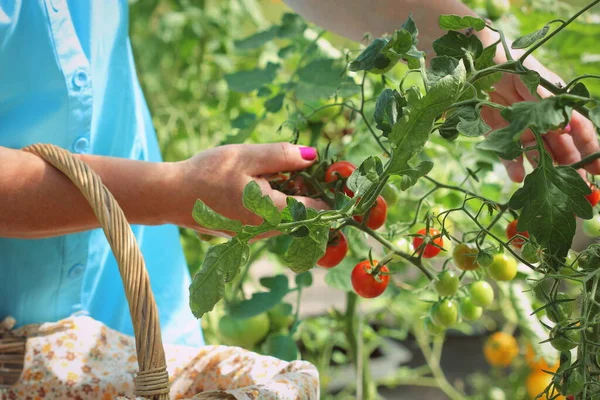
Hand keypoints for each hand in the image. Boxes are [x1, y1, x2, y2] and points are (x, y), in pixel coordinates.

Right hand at [171, 142, 328, 234]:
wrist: (172, 196)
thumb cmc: (207, 174)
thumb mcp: (247, 156)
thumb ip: (283, 156)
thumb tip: (314, 157)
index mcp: (273, 212)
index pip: (318, 209)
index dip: (330, 191)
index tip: (333, 173)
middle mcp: (269, 229)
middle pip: (307, 215)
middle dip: (313, 192)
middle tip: (308, 166)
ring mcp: (258, 233)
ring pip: (291, 217)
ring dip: (295, 196)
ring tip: (286, 172)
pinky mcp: (248, 232)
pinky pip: (275, 218)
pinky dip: (280, 201)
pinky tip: (267, 183)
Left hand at [478, 31, 599, 181]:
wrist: (471, 60)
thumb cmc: (504, 61)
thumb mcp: (528, 77)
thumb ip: (546, 101)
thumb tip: (568, 126)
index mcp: (553, 100)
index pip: (577, 125)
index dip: (589, 145)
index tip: (598, 166)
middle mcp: (539, 116)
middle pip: (559, 144)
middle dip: (572, 165)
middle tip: (582, 186)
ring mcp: (518, 125)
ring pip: (536, 152)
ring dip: (545, 169)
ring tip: (550, 187)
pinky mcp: (495, 132)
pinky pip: (507, 152)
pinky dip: (513, 165)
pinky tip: (519, 178)